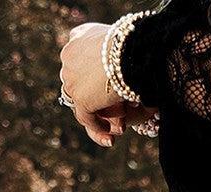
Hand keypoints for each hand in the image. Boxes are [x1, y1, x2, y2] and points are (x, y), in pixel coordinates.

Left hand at [60, 21, 151, 146]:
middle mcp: (70, 53)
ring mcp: (71, 76)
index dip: (92, 78)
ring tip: (120, 127)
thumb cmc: (140, 47)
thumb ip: (116, 58)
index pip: (78, 59)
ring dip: (100, 115)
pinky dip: (98, 128)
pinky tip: (111, 137)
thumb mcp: (125, 47)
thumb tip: (120, 75)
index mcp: (80, 35)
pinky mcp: (79, 97)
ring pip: (81, 101)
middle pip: (79, 83)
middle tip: (119, 114)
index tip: (107, 90)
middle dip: (96, 100)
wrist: (138, 51)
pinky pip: (85, 118)